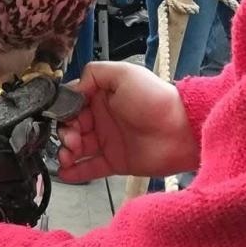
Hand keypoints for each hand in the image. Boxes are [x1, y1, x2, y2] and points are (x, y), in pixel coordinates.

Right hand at [56, 61, 198, 183]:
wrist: (181, 130)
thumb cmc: (156, 99)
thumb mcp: (124, 74)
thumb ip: (95, 73)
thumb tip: (74, 87)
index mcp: (102, 96)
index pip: (73, 103)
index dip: (64, 111)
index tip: (65, 118)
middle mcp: (103, 118)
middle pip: (71, 127)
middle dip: (65, 134)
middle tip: (71, 139)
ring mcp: (108, 141)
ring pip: (77, 148)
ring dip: (66, 152)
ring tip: (67, 156)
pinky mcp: (115, 162)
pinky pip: (91, 168)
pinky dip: (76, 172)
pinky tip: (65, 172)